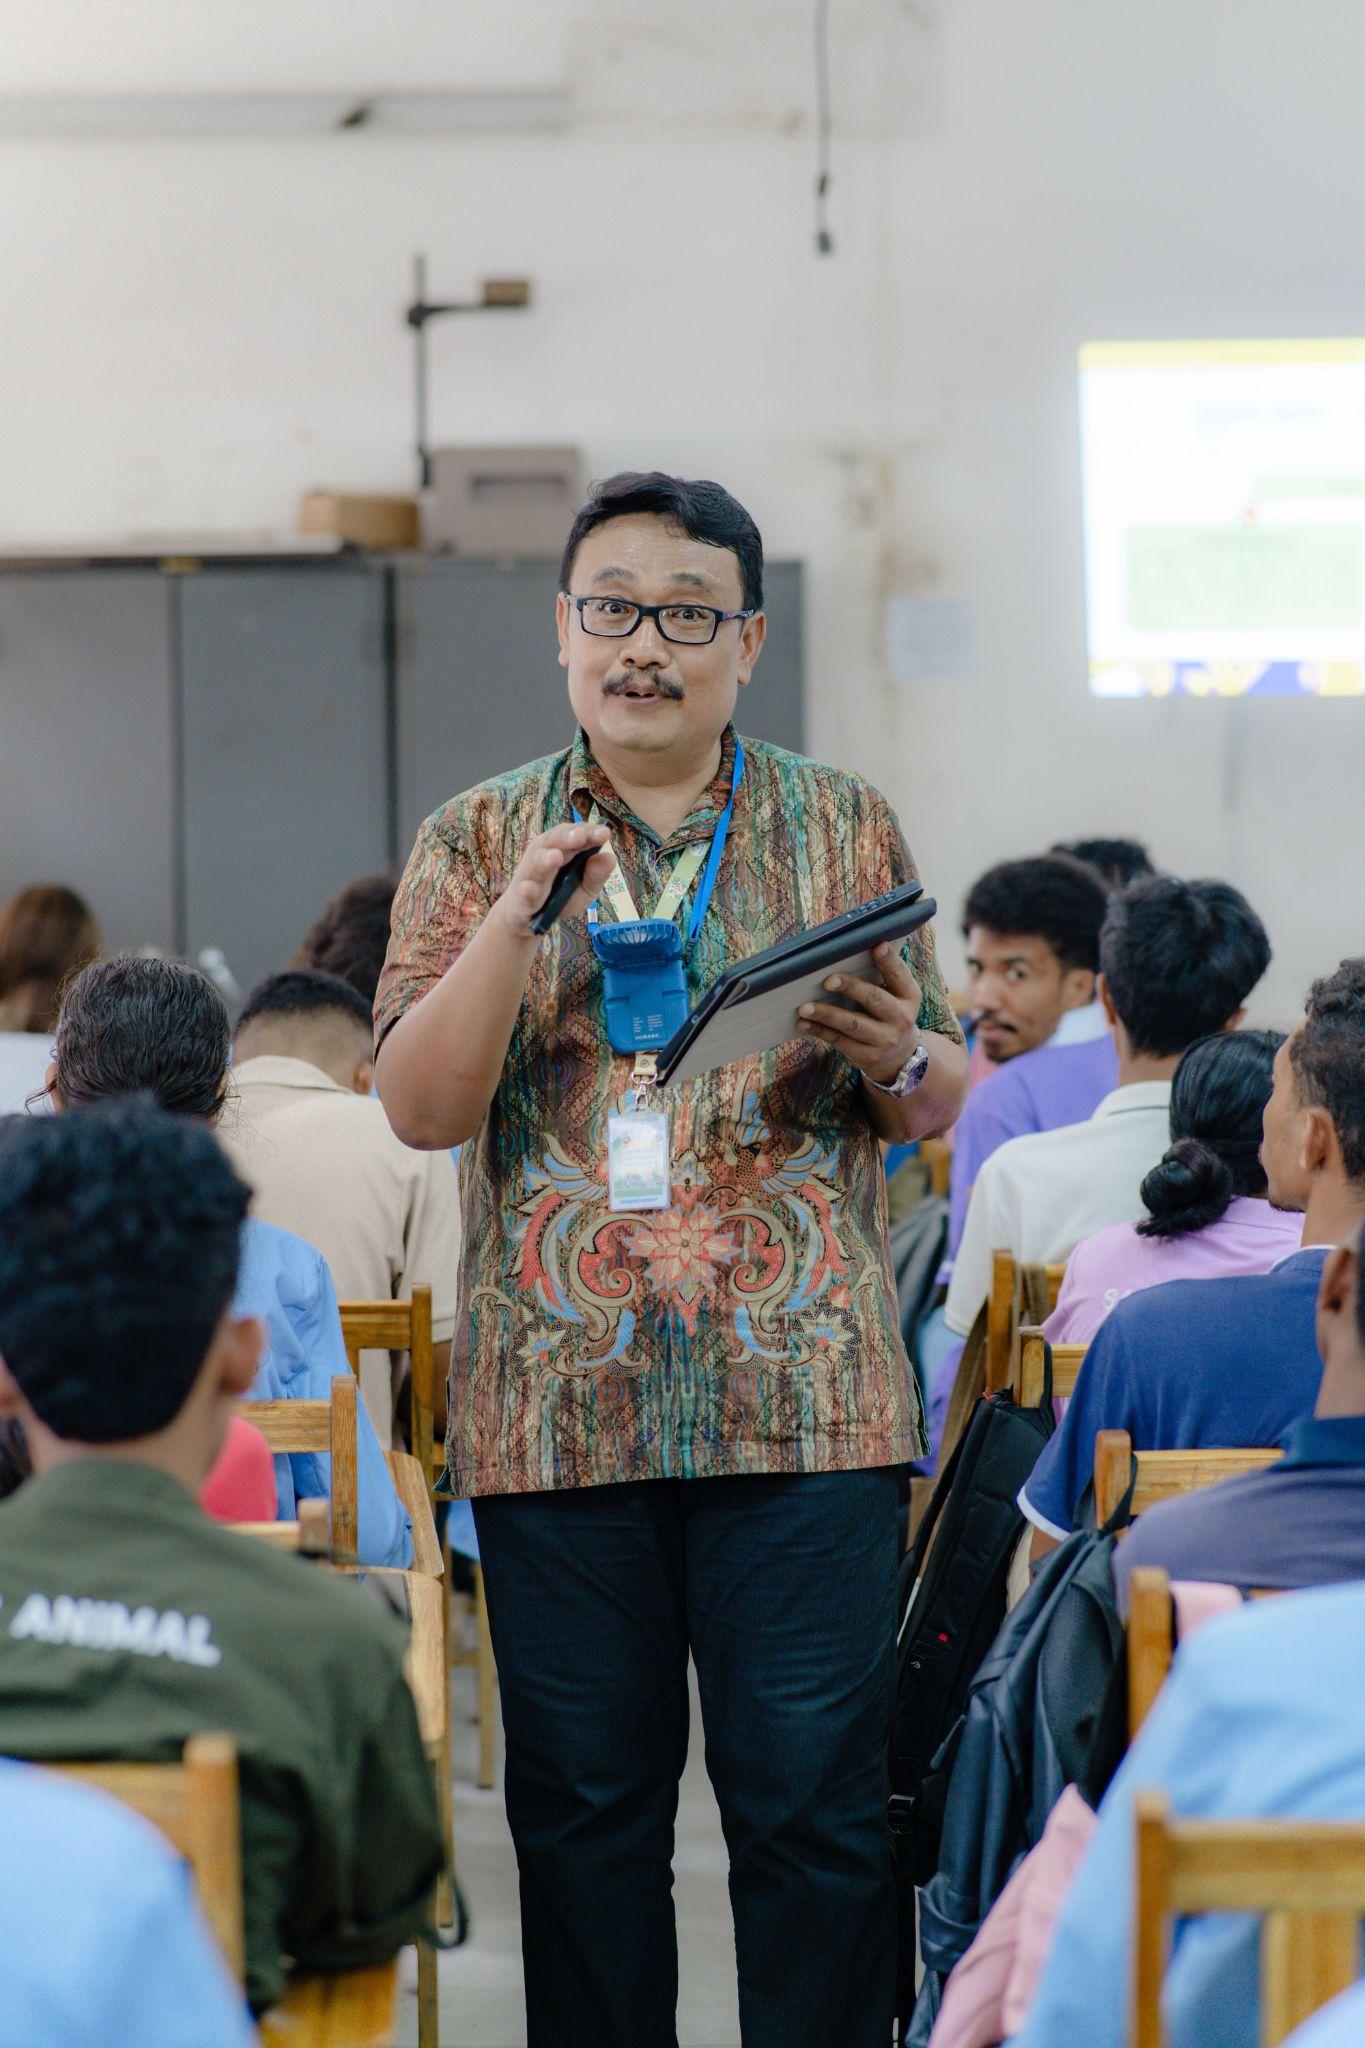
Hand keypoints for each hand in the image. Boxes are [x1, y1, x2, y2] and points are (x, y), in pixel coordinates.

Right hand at [494, 822, 615, 942]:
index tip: (604, 833)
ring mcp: (531, 875)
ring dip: (545, 860)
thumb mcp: (585, 888)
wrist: (528, 919)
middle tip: (580, 836)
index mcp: (563, 848)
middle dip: (567, 837)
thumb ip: (597, 875)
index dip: (589, 832)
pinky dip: (527, 891)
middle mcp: (544, 854)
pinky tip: (529, 888)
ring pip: (537, 864)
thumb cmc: (559, 897)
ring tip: (556, 856)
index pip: (577, 834)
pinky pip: (524, 893)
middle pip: (555, 841)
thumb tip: (610, 857)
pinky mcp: (522, 897)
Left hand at [797, 941, 923, 1084]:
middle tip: (828, 980)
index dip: (889, 960)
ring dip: (826, 1014)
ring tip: (804, 1007)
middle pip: (874, 999)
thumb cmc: (889, 1012)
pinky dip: (819, 1030)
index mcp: (909, 996)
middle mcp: (901, 1018)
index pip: (899, 974)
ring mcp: (885, 1040)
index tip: (877, 945)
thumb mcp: (896, 996)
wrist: (898, 1055)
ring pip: (852, 1024)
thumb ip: (881, 975)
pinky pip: (839, 1040)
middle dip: (850, 988)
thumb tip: (847, 949)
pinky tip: (804, 1022)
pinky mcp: (867, 1055)